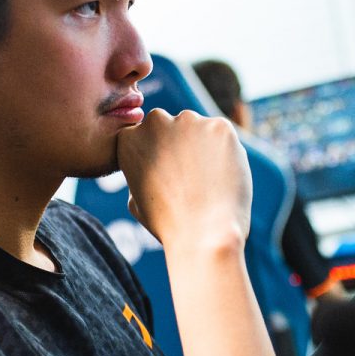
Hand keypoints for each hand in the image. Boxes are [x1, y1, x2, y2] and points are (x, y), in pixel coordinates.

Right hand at [117, 109, 251, 249]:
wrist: (203, 235)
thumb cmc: (168, 225)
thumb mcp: (136, 200)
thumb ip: (140, 172)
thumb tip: (150, 161)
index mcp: (129, 139)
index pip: (146, 135)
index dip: (160, 157)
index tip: (168, 178)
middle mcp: (155, 122)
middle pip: (173, 126)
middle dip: (181, 145)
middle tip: (191, 178)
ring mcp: (189, 121)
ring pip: (199, 129)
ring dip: (203, 146)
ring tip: (208, 181)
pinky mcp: (220, 126)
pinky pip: (223, 136)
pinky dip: (225, 152)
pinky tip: (222, 176)